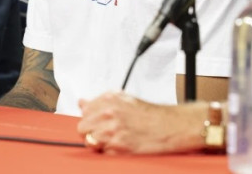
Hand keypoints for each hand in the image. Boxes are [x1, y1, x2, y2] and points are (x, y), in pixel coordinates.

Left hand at [77, 92, 205, 154]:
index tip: (98, 121)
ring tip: (115, 139)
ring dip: (100, 142)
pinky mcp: (118, 147)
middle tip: (105, 132)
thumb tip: (82, 103)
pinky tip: (122, 144)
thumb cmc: (151, 114)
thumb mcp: (125, 99)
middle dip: (91, 131)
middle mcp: (109, 113)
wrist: (170, 125)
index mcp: (110, 99)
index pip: (84, 111)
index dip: (91, 118)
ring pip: (90, 142)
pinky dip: (110, 151)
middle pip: (82, 128)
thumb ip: (100, 102)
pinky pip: (103, 152)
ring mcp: (113, 130)